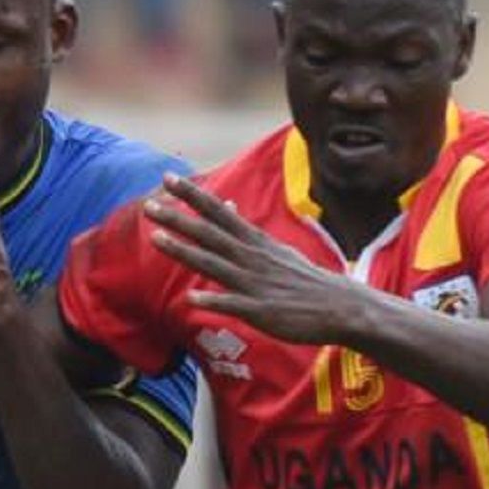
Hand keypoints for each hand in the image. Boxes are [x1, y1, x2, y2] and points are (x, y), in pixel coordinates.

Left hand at [144, 173, 364, 344]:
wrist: (339, 307)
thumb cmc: (302, 279)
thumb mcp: (274, 248)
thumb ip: (245, 230)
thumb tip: (228, 205)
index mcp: (254, 242)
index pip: (219, 212)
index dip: (193, 195)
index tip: (168, 177)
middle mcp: (251, 257)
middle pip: (209, 233)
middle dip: (179, 218)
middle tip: (149, 205)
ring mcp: (255, 283)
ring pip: (214, 264)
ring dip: (185, 252)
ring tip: (156, 239)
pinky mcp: (262, 311)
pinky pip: (234, 304)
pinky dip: (214, 300)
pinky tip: (192, 299)